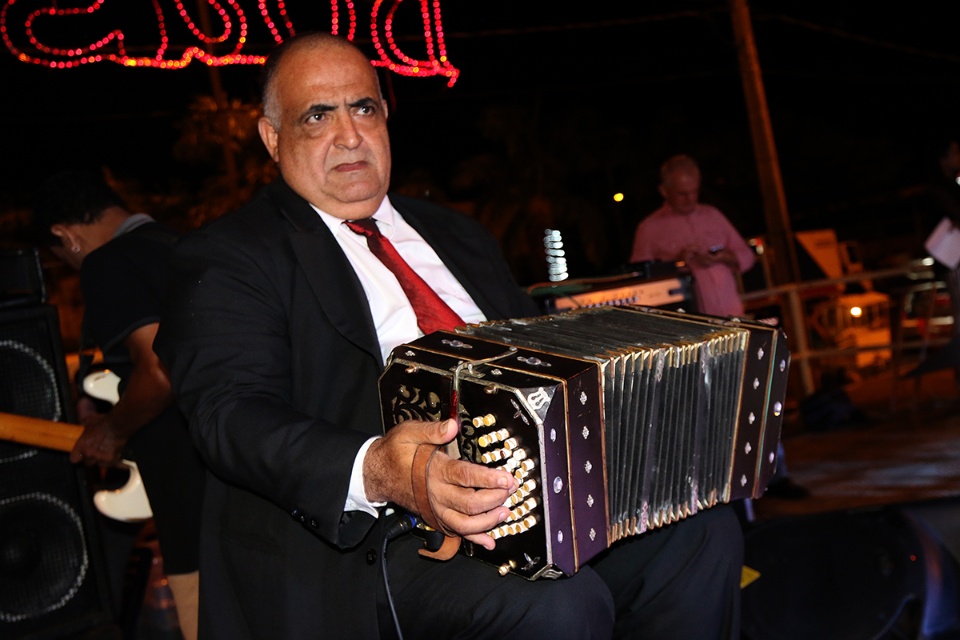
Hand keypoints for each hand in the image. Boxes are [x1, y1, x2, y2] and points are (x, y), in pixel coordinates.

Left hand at [70, 413, 127, 466]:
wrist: (117, 425)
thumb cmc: (103, 422)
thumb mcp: (89, 420)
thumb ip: (84, 423)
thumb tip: (82, 420)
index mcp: (81, 446)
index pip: (74, 459)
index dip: (77, 457)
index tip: (80, 455)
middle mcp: (89, 454)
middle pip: (88, 463)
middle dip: (92, 458)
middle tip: (96, 452)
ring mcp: (100, 458)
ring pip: (100, 465)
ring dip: (103, 461)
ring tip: (107, 454)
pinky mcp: (112, 460)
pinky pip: (113, 465)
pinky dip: (117, 464)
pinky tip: (119, 462)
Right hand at [364, 418, 518, 549]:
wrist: (376, 474)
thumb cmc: (394, 452)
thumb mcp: (408, 433)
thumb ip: (432, 430)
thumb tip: (452, 426)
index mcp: (433, 471)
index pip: (465, 477)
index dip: (488, 479)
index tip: (507, 478)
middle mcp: (435, 494)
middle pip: (470, 503)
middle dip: (495, 498)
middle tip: (511, 490)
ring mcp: (435, 510)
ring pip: (465, 524)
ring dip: (488, 521)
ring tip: (505, 512)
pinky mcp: (435, 518)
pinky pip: (456, 533)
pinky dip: (474, 539)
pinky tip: (490, 541)